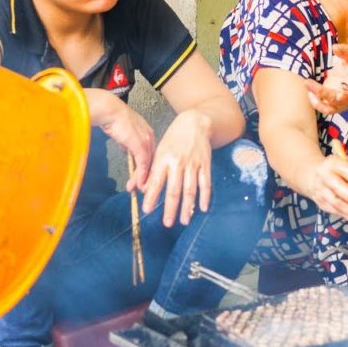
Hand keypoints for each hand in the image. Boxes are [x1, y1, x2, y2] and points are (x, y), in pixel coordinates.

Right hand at [86, 89, 155, 189]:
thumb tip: (126, 149)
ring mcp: (146, 140)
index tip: (144, 176)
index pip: (150, 153)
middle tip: (143, 187)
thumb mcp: (123, 132)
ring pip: (147, 164)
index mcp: (147, 132)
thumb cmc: (112, 117)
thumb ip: (127, 141)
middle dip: (147, 175)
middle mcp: (150, 136)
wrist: (109, 111)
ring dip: (142, 178)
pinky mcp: (140, 145)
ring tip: (138, 189)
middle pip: (151, 160)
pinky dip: (141, 175)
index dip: (147, 166)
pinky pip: (143, 164)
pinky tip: (139, 183)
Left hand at [141, 110, 212, 226]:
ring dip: (187, 207)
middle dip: (170, 208)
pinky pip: (206, 183)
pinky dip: (205, 196)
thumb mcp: (159, 151)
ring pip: (190, 189)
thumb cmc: (173, 139)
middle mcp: (178, 163)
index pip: (156, 181)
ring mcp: (193, 164)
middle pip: (174, 189)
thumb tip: (142, 189)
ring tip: (184, 220)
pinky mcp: (205, 164)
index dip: (151, 196)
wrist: (194, 123)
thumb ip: (150, 170)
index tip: (147, 209)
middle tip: (167, 223)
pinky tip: (202, 208)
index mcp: (164, 159)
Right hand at [300, 152, 347, 221]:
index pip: (346, 172)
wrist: (313, 175)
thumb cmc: (336, 169)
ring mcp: (321, 191)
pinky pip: (335, 211)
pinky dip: (347, 216)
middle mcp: (325, 177)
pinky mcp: (321, 203)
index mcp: (333, 164)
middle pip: (338, 189)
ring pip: (337, 204)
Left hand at [304, 44, 347, 114]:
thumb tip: (335, 48)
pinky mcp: (331, 105)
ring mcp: (341, 103)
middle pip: (343, 100)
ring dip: (319, 101)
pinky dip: (315, 101)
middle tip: (317, 89)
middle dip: (331, 96)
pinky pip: (323, 108)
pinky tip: (309, 90)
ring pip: (331, 109)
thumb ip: (345, 51)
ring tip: (308, 85)